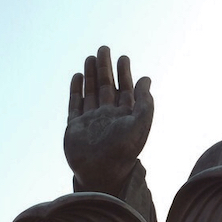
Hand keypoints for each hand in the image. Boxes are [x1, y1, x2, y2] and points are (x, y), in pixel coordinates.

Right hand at [64, 46, 153, 192]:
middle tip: (104, 48)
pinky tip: (78, 76)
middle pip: (107, 87)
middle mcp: (108, 117)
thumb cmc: (123, 151)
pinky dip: (76, 90)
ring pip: (91, 93)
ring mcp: (91, 121)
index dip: (125, 73)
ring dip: (91, 75)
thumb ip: (145, 102)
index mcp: (125, 118)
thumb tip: (146, 79)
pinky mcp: (75, 127)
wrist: (100, 172)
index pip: (125, 90)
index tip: (124, 57)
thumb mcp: (140, 124)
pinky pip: (75, 104)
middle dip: (106, 68)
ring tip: (90, 57)